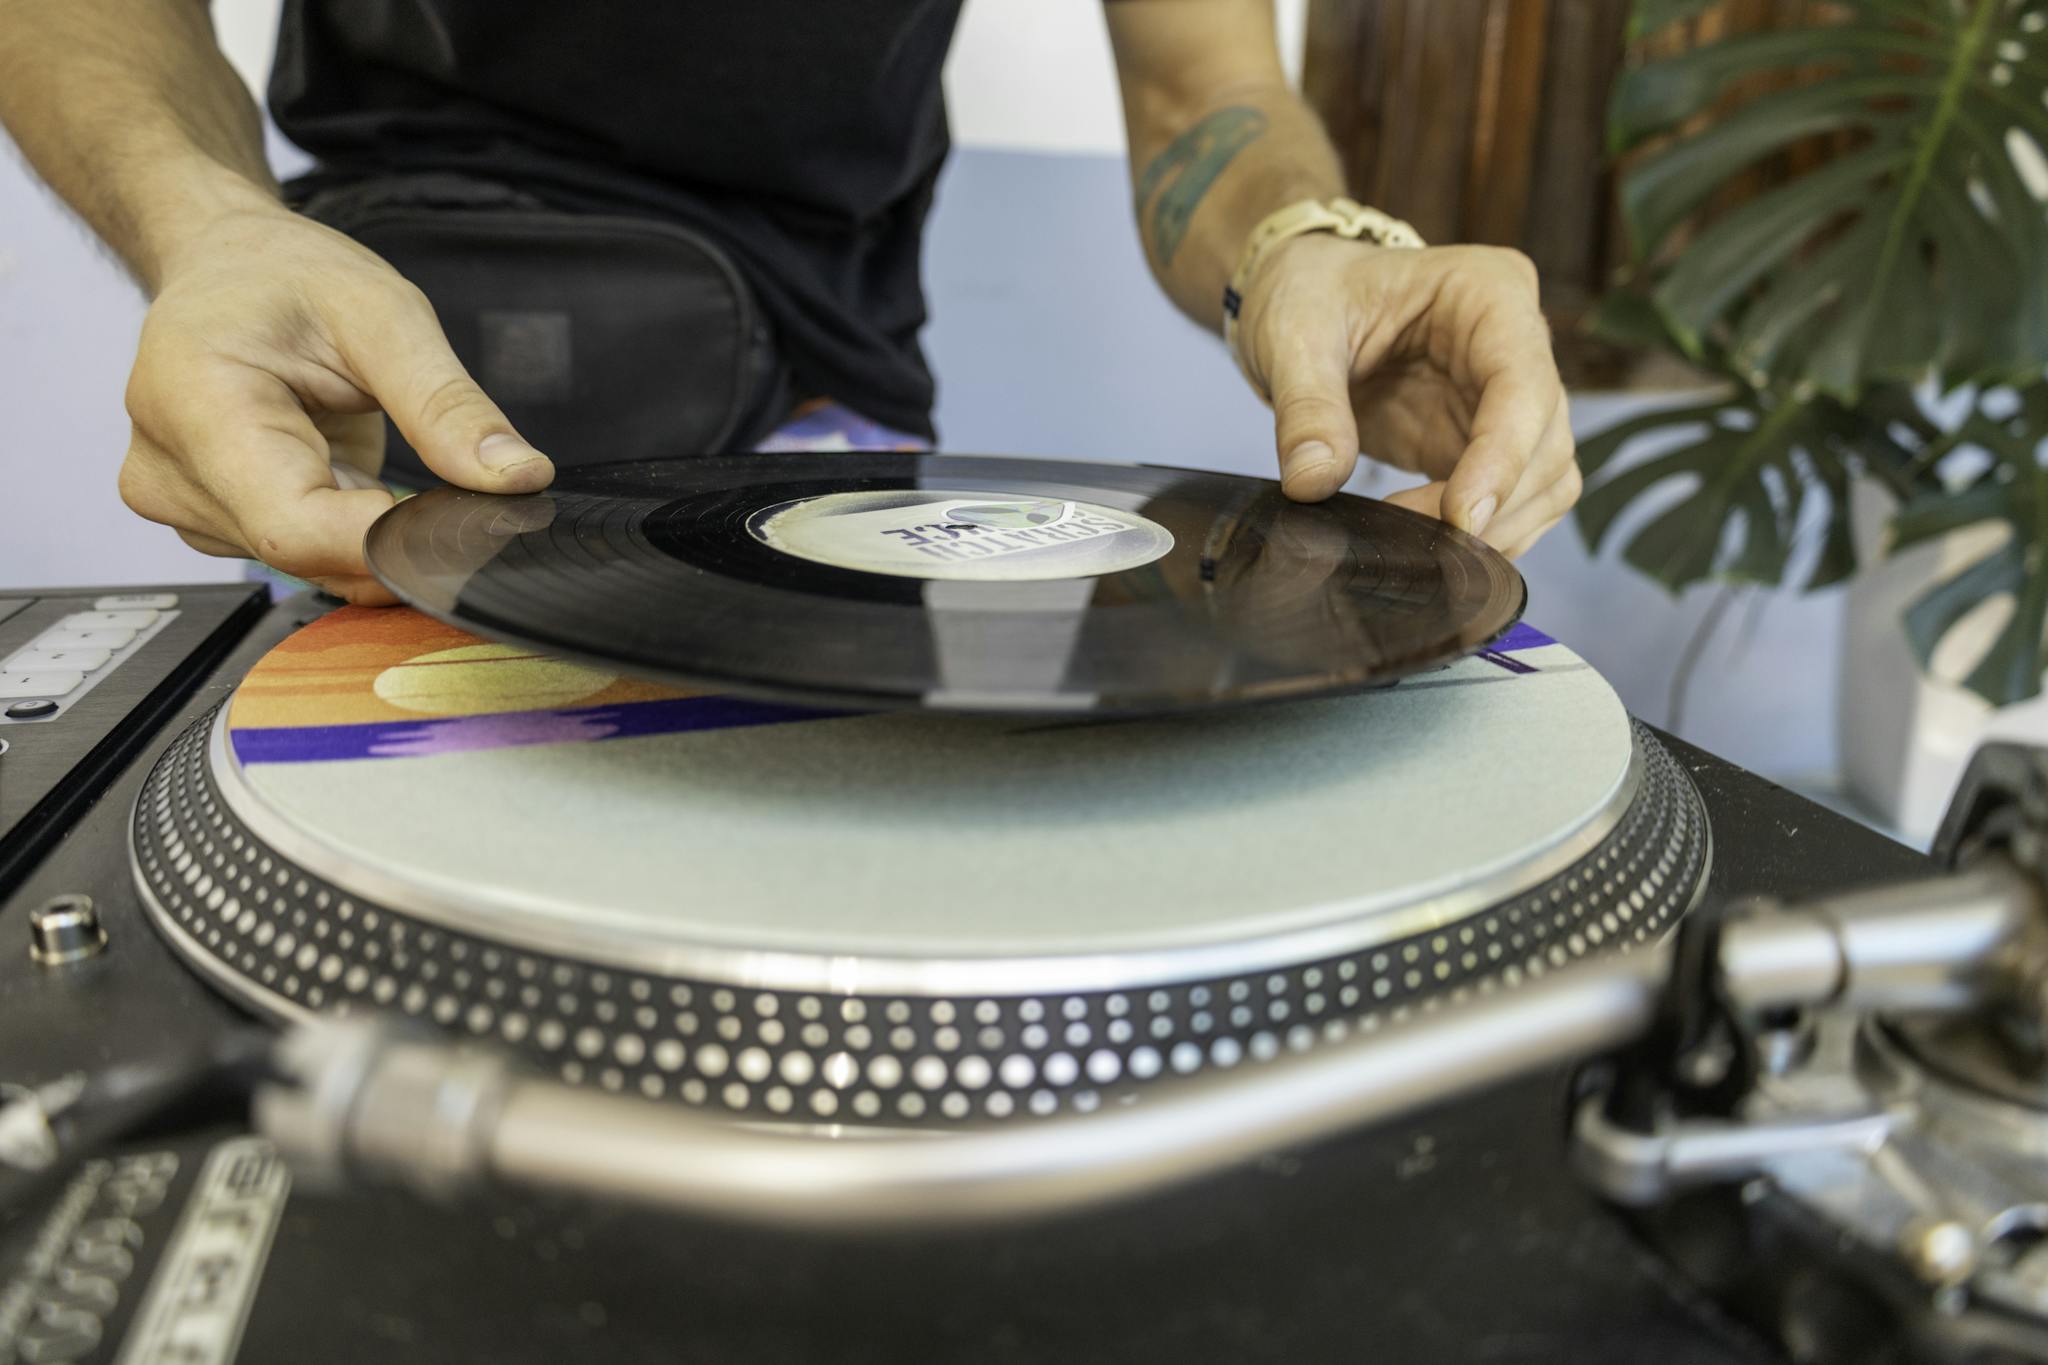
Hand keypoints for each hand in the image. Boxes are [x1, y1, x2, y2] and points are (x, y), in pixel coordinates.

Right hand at [119, 203, 553, 601]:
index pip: (292, 528)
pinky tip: (353, 479)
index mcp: (193, 406)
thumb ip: (446, 404)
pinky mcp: (214, 524)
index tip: (455, 519)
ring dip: (371, 530)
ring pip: (311, 564)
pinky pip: (305, 556)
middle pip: (306, 553)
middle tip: (445, 483)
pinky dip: (352, 530)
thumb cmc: (286, 277)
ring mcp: (186, 506)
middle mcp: (170, 471)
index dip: (385, 540)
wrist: (227, 269)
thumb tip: (517, 477)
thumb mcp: (383, 314)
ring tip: (372, 455)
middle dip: (394, 534)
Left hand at [1232, 233, 1577, 557]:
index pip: (1524, 385)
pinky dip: (1480, 534)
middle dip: (1494, 503)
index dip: (1502, 458)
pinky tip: (1425, 546)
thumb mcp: (1294, 334)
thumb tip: (1313, 482)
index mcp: (1490, 292)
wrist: (1302, 300)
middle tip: (1416, 540)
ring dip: (1494, 529)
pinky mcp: (1480, 443)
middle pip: (1548, 443)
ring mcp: (1507, 399)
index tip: (1461, 516)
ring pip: (1544, 481)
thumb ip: (1306, 406)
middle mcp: (1517, 344)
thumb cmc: (1312, 291)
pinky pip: (1511, 502)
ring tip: (1415, 546)